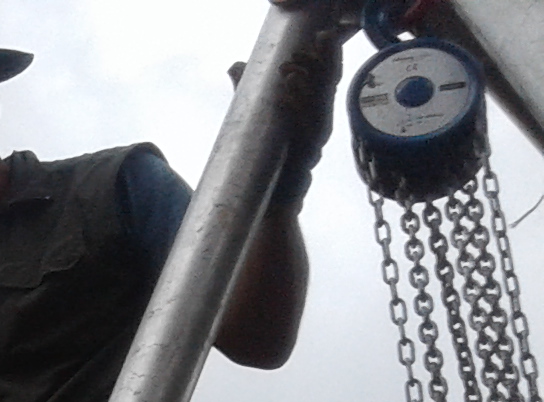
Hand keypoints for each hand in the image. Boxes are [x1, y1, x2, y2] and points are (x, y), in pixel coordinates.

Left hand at [232, 9, 350, 208]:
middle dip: (318, 68)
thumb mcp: (253, 118)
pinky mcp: (301, 161)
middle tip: (299, 52)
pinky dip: (293, 113)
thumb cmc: (263, 159)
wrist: (268, 204)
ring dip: (303, 89)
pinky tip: (282, 99)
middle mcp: (317, 127)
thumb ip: (247, 90)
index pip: (325, 79)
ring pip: (315, 111)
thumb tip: (235, 63)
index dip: (327, 57)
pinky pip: (301, 134)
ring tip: (287, 73)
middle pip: (324, 91)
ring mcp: (312, 144)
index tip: (319, 36)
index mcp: (312, 114)